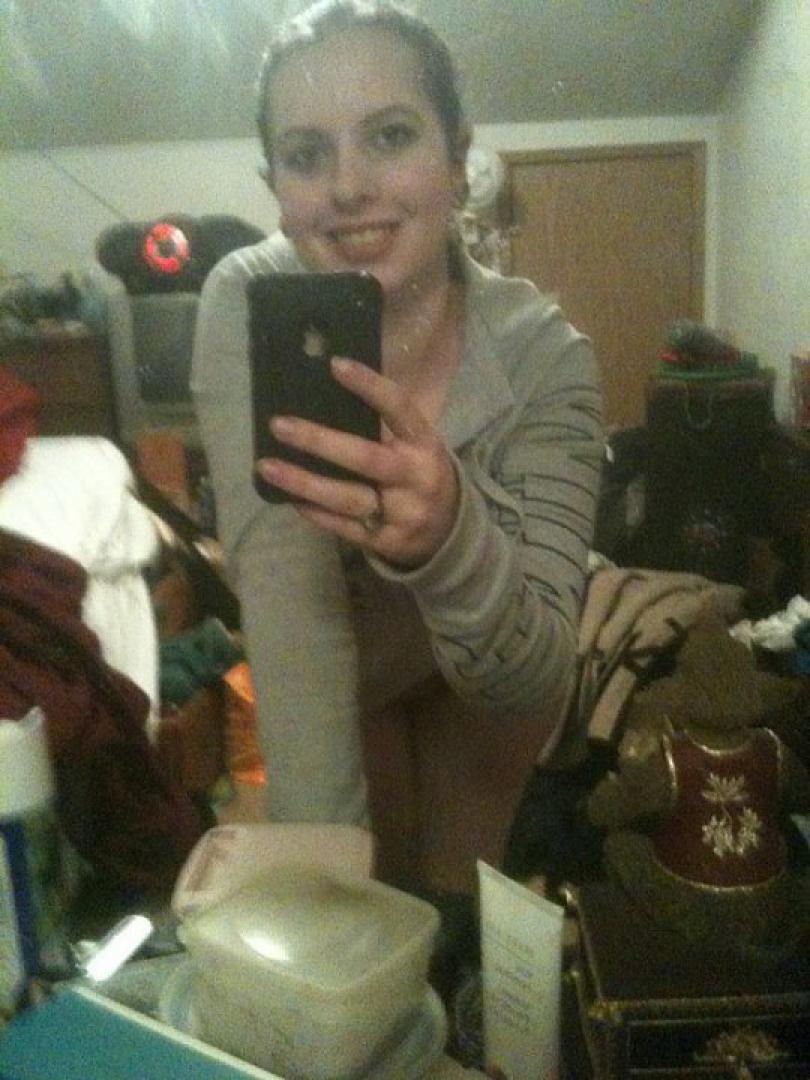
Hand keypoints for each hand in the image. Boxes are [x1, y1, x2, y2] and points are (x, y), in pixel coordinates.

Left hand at [256, 357, 458, 567]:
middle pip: (365, 458)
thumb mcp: (416, 445)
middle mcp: (415, 477)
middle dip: (319, 441)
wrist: (450, 531)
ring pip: (348, 498)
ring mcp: (401, 513)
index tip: (335, 365)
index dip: (370, 386)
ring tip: (266, 467)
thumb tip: (325, 392)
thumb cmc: (420, 473)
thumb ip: (384, 426)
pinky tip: (289, 497)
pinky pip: (343, 527)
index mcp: (424, 444)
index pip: (399, 409)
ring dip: (304, 482)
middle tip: (278, 425)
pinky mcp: (385, 542)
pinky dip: (315, 512)